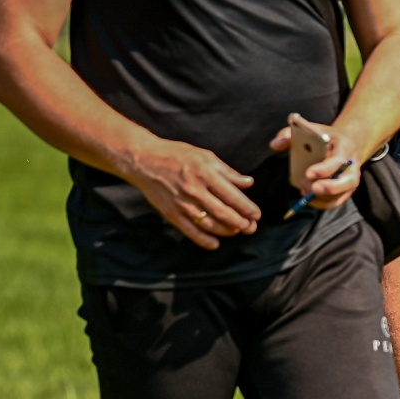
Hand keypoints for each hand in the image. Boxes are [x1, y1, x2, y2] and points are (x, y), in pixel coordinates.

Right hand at [128, 138, 259, 249]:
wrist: (143, 160)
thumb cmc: (177, 155)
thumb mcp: (204, 156)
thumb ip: (227, 172)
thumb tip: (249, 183)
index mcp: (205, 173)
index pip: (233, 196)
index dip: (248, 208)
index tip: (256, 215)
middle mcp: (195, 190)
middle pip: (224, 213)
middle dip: (242, 224)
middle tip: (251, 228)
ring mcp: (182, 203)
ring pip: (210, 224)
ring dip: (227, 231)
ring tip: (237, 231)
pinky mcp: (171, 213)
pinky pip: (191, 231)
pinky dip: (204, 240)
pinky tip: (215, 243)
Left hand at [270, 116, 363, 210]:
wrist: (347, 144)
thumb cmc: (326, 137)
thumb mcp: (310, 129)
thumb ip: (290, 134)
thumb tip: (275, 145)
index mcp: (345, 148)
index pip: (338, 161)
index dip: (324, 169)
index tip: (308, 173)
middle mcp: (352, 166)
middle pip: (346, 182)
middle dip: (327, 188)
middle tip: (308, 188)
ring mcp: (351, 180)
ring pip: (339, 195)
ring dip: (320, 197)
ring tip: (303, 190)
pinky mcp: (346, 191)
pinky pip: (335, 202)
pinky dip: (320, 203)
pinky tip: (307, 197)